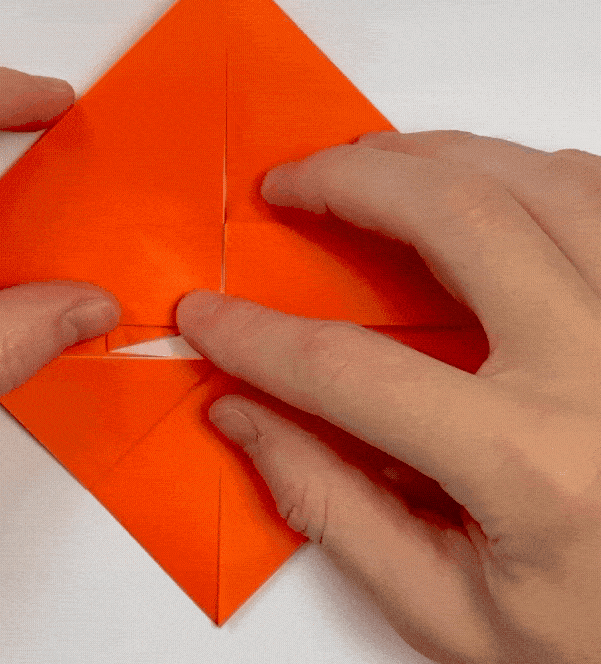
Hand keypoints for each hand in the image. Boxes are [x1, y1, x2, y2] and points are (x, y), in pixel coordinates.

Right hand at [178, 131, 600, 663]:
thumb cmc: (595, 642)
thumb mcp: (450, 612)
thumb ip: (332, 506)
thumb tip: (243, 419)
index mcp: (535, 467)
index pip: (351, 371)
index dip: (259, 337)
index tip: (209, 315)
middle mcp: (600, 371)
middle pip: (456, 220)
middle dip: (348, 183)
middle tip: (290, 183)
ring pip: (535, 181)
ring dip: (434, 154)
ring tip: (368, 161)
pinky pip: (596, 193)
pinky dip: (522, 169)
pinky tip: (474, 182)